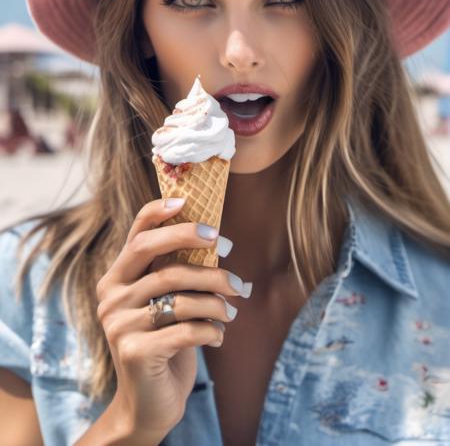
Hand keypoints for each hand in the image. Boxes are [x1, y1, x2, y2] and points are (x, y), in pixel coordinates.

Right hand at [95, 197, 251, 439]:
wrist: (148, 405)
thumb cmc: (165, 342)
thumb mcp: (168, 303)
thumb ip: (179, 272)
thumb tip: (219, 242)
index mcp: (117, 277)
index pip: (136, 234)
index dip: (160, 213)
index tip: (188, 202)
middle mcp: (110, 295)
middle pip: (153, 252)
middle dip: (193, 242)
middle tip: (229, 247)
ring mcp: (118, 324)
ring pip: (179, 294)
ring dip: (216, 298)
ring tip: (234, 307)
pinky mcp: (134, 352)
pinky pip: (186, 329)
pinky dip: (211, 330)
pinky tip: (219, 335)